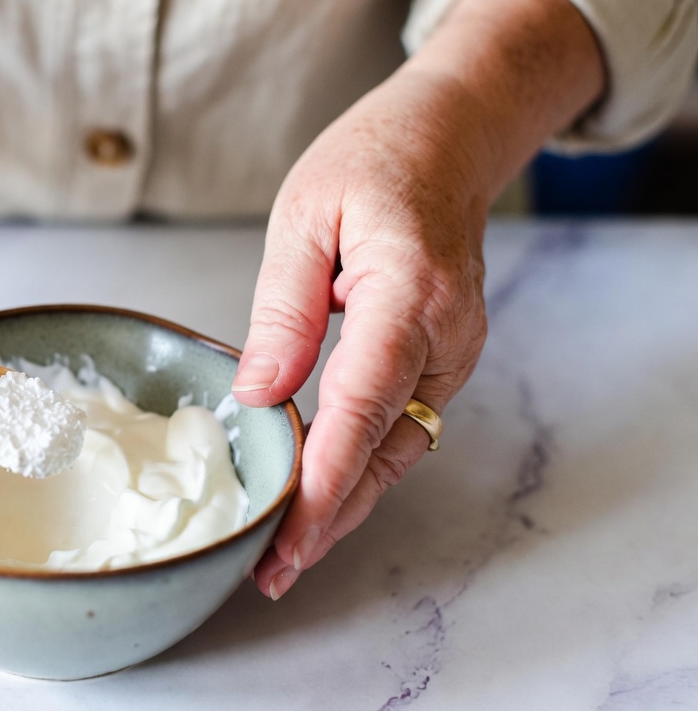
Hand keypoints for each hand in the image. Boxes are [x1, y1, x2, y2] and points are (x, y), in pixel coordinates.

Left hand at [234, 69, 489, 598]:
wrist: (448, 137)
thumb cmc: (373, 162)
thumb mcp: (305, 218)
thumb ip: (283, 311)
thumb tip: (257, 397)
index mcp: (409, 295)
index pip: (360, 410)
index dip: (322, 482)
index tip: (287, 538)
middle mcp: (446, 337)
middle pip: (386, 450)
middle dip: (331, 518)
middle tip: (273, 573)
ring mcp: (453, 354)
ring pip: (397, 451)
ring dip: (345, 503)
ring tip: (287, 553)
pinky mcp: (442, 359)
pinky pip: (400, 428)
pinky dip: (359, 467)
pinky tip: (318, 494)